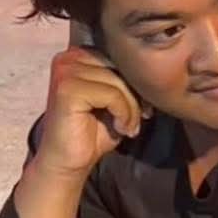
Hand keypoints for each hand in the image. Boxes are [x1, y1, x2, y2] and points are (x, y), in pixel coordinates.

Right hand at [33, 46, 148, 182]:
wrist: (67, 162)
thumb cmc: (92, 132)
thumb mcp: (115, 100)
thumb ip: (125, 81)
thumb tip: (152, 72)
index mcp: (78, 55)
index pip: (119, 56)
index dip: (135, 82)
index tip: (144, 107)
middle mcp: (68, 58)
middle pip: (119, 66)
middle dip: (135, 95)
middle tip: (137, 120)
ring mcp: (65, 72)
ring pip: (118, 81)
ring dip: (131, 108)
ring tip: (128, 127)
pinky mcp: (67, 89)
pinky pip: (111, 94)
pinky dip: (123, 113)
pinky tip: (119, 128)